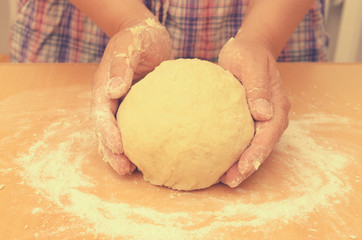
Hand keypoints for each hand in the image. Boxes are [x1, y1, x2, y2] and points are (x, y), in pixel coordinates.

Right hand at [91, 18, 171, 174]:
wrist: (147, 34)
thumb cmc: (138, 37)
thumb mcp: (130, 45)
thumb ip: (122, 65)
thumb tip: (114, 91)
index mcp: (104, 85)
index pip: (101, 113)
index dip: (108, 131)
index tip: (119, 147)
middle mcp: (110, 98)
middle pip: (105, 129)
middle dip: (112, 150)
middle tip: (125, 169)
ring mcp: (122, 103)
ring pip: (117, 132)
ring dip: (121, 152)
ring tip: (132, 170)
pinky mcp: (137, 106)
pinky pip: (134, 127)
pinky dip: (137, 142)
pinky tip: (147, 154)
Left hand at [218, 38, 290, 186]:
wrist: (248, 48)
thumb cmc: (248, 54)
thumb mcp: (251, 65)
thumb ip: (258, 88)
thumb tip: (263, 114)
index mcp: (277, 105)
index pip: (270, 133)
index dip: (257, 152)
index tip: (243, 166)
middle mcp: (272, 115)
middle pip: (263, 145)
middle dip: (248, 165)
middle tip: (230, 181)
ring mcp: (262, 118)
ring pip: (255, 145)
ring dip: (242, 163)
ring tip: (225, 178)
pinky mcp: (249, 118)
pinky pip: (244, 138)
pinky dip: (235, 152)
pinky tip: (220, 160)